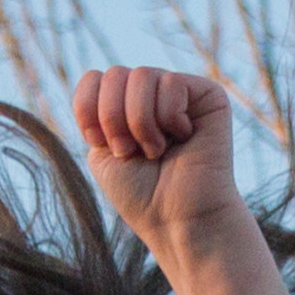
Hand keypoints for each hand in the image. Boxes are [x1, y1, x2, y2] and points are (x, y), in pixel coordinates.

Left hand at [68, 67, 241, 249]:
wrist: (179, 220)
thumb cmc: (142, 195)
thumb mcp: (102, 154)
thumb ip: (96, 111)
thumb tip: (99, 75)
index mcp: (124, 108)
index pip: (93, 79)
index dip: (88, 109)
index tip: (101, 145)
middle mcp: (151, 95)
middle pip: (115, 74)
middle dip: (114, 119)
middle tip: (130, 152)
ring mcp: (179, 92)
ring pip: (141, 75)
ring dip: (140, 123)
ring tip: (157, 151)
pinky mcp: (207, 94)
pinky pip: (171, 82)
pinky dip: (169, 118)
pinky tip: (183, 139)